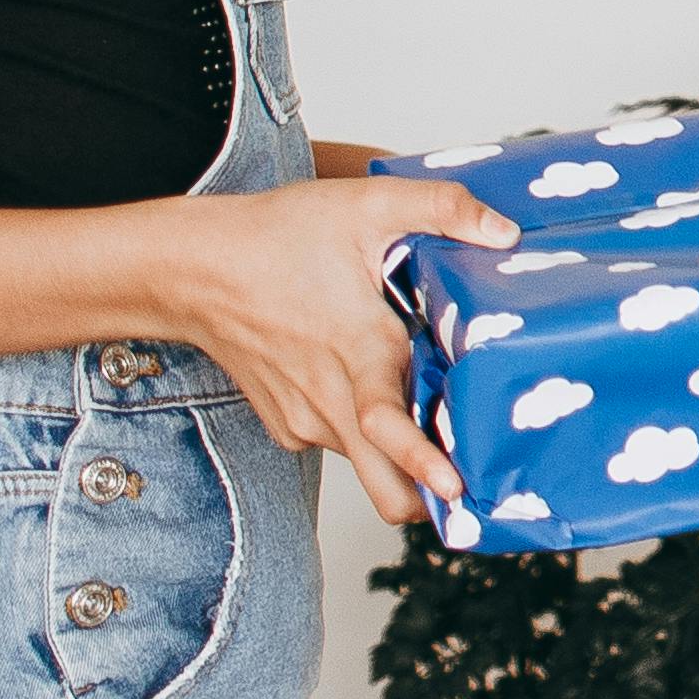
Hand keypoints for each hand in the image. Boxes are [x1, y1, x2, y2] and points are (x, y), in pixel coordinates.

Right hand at [153, 173, 514, 526]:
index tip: (456, 487)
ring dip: (401, 455)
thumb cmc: (275, 236)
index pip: (386, 427)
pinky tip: (376, 384)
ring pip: (366, 463)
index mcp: (356, 349)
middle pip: (382, 485)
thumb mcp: (366, 204)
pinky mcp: (287, 425)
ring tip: (434, 412)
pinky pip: (338, 443)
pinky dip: (364, 432)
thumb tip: (505, 234)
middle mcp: (330, 399)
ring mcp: (304, 420)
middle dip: (432, 494)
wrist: (192, 269)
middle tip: (480, 478)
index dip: (423, 463)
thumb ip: (442, 209)